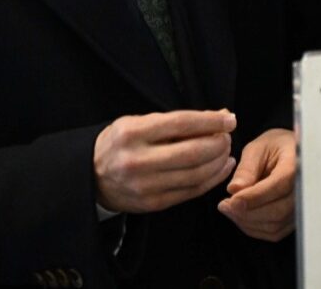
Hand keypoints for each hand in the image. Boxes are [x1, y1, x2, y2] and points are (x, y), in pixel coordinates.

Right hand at [94, 110, 235, 214]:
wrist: (92, 176)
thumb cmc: (121, 144)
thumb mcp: (138, 122)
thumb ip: (176, 121)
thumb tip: (219, 116)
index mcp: (132, 132)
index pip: (181, 123)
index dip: (210, 122)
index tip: (229, 119)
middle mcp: (137, 160)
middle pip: (192, 152)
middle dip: (218, 144)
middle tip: (228, 137)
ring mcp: (145, 185)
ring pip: (195, 174)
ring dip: (218, 162)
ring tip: (226, 151)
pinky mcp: (152, 204)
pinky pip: (190, 191)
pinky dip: (211, 179)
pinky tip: (220, 168)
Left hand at [218, 128, 295, 241]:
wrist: (290, 153)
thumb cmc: (274, 147)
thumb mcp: (257, 148)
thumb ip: (247, 168)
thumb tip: (235, 190)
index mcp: (297, 165)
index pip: (278, 185)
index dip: (254, 197)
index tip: (232, 200)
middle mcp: (305, 190)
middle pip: (278, 210)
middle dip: (247, 212)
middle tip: (224, 205)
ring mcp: (302, 208)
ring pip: (275, 225)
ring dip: (247, 222)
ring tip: (228, 208)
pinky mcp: (294, 220)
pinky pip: (274, 232)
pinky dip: (254, 228)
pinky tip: (240, 215)